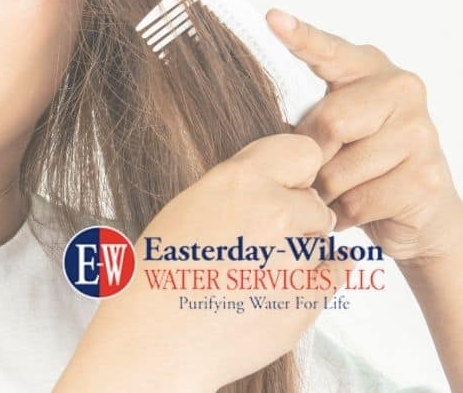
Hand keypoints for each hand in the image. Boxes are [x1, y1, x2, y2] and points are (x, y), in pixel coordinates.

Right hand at [56, 133, 352, 391]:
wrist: (156, 337)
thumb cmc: (162, 273)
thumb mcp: (192, 205)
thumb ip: (242, 188)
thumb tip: (281, 184)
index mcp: (238, 179)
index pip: (303, 151)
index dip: (295, 174)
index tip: (285, 189)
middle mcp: (272, 209)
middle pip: (315, 202)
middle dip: (298, 220)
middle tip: (258, 244)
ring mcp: (294, 255)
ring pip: (321, 241)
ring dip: (301, 255)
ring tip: (254, 275)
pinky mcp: (308, 297)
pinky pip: (333, 275)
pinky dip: (312, 284)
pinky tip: (273, 292)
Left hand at [266, 8, 462, 267]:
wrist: (418, 211)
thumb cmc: (360, 161)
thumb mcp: (331, 126)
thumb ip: (307, 112)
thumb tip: (263, 117)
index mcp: (366, 68)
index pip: (329, 49)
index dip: (300, 37)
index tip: (273, 19)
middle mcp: (399, 89)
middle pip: (329, 121)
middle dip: (310, 154)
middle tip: (311, 169)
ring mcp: (418, 131)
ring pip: (340, 169)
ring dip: (324, 191)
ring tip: (334, 190)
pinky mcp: (426, 176)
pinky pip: (360, 200)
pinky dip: (344, 213)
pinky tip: (352, 208)